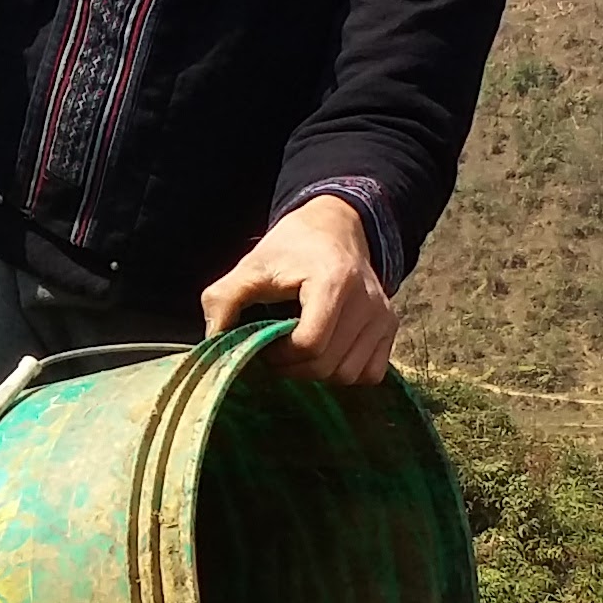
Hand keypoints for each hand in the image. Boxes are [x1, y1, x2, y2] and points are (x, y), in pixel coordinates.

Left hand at [198, 195, 396, 384]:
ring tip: (301, 349)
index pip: (310, 345)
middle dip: (295, 367)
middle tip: (278, 351)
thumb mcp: (250, 267)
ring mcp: (383, 316)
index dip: (280, 356)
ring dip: (319, 371)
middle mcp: (367, 301)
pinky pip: (371, 373)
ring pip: (349, 375)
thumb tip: (212, 342)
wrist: (333, 227)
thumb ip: (223, 300)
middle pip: (329, 365)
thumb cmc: (290, 249)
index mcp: (334, 282)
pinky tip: (327, 352)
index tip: (266, 342)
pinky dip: (346, 372)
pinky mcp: (390, 327)